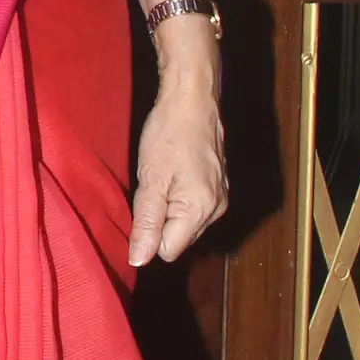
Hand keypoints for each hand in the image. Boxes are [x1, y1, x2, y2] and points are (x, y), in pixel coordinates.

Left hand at [129, 42, 227, 269]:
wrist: (193, 98)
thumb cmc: (169, 134)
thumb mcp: (151, 180)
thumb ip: (146, 223)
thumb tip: (139, 260)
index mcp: (200, 211)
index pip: (167, 250)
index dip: (148, 233)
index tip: (142, 205)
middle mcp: (216, 210)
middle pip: (177, 238)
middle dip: (159, 220)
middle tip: (151, 186)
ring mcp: (220, 197)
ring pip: (184, 223)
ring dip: (168, 207)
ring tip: (162, 176)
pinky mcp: (218, 186)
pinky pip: (192, 207)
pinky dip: (178, 196)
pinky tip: (173, 172)